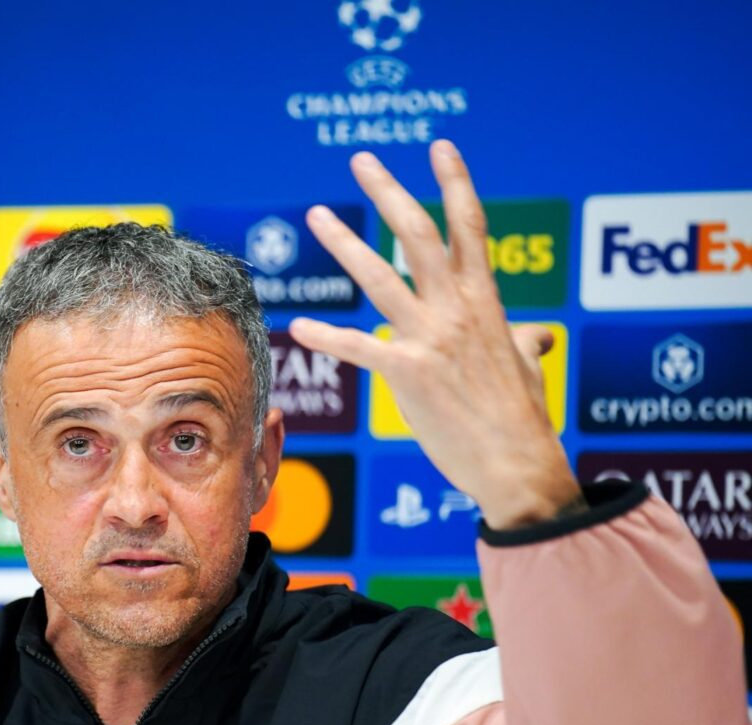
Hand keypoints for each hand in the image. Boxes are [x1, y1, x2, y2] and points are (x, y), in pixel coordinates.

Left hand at [289, 140, 581, 530]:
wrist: (518, 466)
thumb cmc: (524, 419)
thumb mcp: (527, 366)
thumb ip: (524, 340)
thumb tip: (539, 334)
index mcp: (487, 301)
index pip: (471, 228)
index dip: (456, 183)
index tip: (441, 147)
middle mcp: (458, 309)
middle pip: (419, 235)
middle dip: (389, 192)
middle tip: (361, 161)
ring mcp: (432, 338)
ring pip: (380, 278)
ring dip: (344, 244)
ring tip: (316, 216)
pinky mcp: (408, 373)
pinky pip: (357, 348)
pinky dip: (326, 336)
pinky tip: (298, 326)